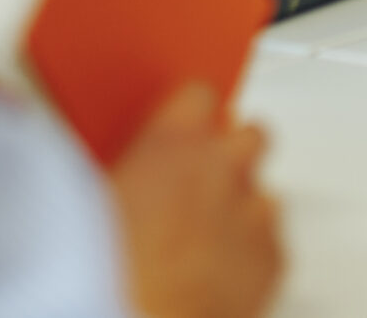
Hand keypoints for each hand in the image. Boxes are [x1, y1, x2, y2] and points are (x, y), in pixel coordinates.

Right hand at [111, 83, 283, 317]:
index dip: (189, 113)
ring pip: (264, 191)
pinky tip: (218, 271)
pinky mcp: (274, 257)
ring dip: (241, 206)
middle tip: (200, 180)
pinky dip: (251, 252)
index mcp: (174, 142)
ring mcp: (255, 212)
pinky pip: (271, 240)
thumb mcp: (92, 202)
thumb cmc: (111, 271)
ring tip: (205, 237)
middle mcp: (224, 167)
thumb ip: (117, 171)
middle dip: (231, 152)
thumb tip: (107, 171)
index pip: (199, 94)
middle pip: (250, 133)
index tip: (180, 126)